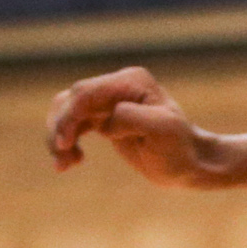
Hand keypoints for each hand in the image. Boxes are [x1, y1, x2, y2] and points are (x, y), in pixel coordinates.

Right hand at [47, 67, 220, 186]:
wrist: (189, 165)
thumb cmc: (180, 149)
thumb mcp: (163, 131)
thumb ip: (132, 118)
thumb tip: (105, 121)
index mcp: (132, 82)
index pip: (87, 92)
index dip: (69, 115)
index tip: (63, 143)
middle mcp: (118, 86)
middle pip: (71, 99)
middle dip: (60, 128)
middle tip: (62, 157)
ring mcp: (109, 102)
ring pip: (66, 111)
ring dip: (58, 136)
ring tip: (64, 164)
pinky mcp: (103, 119)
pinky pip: (73, 125)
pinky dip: (65, 142)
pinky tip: (69, 163)